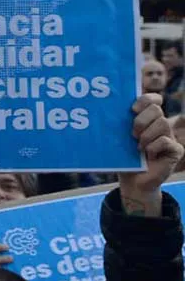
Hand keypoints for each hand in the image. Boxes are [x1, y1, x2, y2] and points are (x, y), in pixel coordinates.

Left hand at [118, 94, 182, 215]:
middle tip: (132, 134)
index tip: (132, 108)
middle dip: (141, 120)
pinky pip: (166, 141)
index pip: (154, 99)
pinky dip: (153, 147)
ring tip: (138, 147)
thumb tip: (104, 110)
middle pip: (156, 109)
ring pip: (163, 123)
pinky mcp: (176, 150)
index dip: (146, 99)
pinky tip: (148, 155)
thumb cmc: (124, 159)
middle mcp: (160, 125)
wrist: (133, 181)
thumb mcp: (119, 140)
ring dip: (146, 135)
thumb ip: (118, 125)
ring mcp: (170, 137)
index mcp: (148, 119)